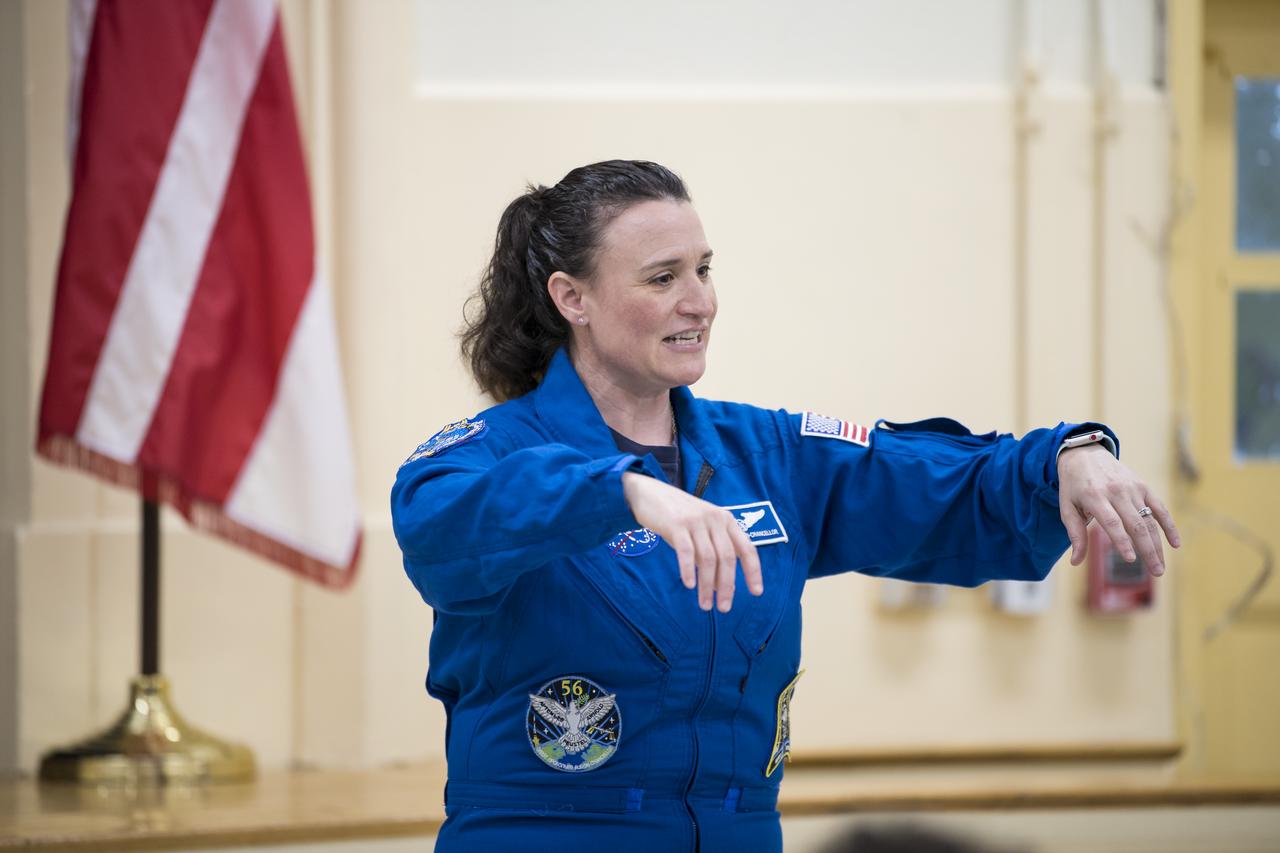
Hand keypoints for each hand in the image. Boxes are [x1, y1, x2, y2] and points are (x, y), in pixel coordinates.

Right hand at [622, 472, 762, 611]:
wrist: (649, 493)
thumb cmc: (677, 516)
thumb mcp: (702, 530)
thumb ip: (713, 552)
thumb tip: (720, 586)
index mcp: (726, 521)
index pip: (747, 548)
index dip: (753, 571)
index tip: (756, 592)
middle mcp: (715, 519)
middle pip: (727, 557)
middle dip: (727, 586)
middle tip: (724, 608)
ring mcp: (696, 521)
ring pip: (708, 558)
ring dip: (707, 585)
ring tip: (705, 605)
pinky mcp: (676, 524)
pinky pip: (686, 551)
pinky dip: (689, 570)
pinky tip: (689, 585)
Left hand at [1057, 445, 1180, 574]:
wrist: (1085, 454)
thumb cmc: (1074, 486)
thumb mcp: (1066, 507)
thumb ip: (1074, 534)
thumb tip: (1076, 562)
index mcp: (1094, 497)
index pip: (1112, 522)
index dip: (1121, 541)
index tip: (1130, 560)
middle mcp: (1116, 492)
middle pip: (1136, 524)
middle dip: (1147, 550)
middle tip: (1156, 572)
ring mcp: (1132, 488)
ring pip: (1149, 520)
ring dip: (1158, 545)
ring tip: (1160, 567)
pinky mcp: (1143, 486)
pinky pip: (1160, 507)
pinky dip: (1169, 525)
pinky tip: (1175, 544)